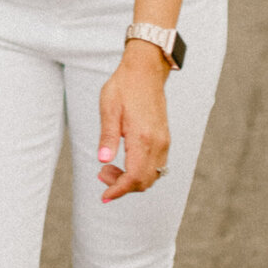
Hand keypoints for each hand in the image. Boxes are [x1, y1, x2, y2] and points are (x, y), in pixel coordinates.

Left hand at [97, 44, 170, 201]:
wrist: (145, 71)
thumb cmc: (124, 87)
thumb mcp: (109, 109)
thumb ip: (107, 137)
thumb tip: (102, 161)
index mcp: (142, 137)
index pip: (134, 177)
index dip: (119, 191)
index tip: (105, 196)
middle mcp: (158, 143)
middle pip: (145, 181)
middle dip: (123, 186)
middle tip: (102, 173)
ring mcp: (164, 141)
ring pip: (152, 175)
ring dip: (132, 179)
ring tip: (110, 167)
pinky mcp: (164, 138)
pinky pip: (156, 165)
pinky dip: (141, 171)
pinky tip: (124, 160)